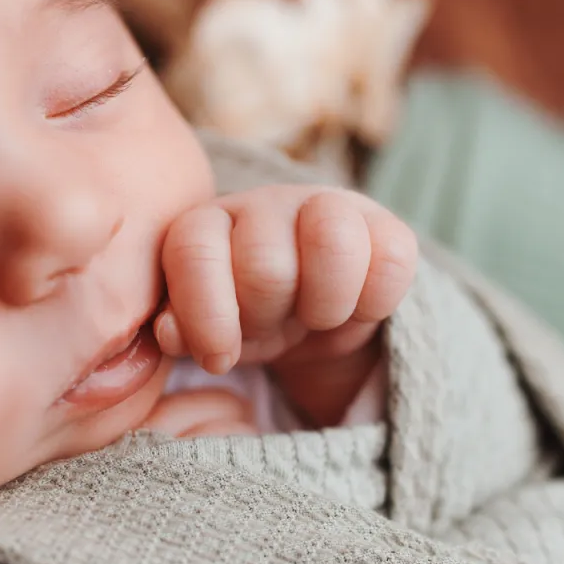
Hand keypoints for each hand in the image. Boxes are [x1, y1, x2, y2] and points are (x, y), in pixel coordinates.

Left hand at [154, 185, 416, 426]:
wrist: (311, 319)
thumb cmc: (250, 323)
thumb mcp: (212, 335)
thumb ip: (184, 332)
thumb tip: (171, 334)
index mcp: (208, 225)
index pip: (193, 250)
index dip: (206, 315)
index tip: (220, 359)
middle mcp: (264, 204)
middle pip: (265, 264)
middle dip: (268, 317)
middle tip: (275, 327)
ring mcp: (327, 205)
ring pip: (333, 241)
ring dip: (324, 306)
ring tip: (316, 319)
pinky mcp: (384, 225)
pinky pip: (393, 258)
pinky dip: (375, 303)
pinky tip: (357, 310)